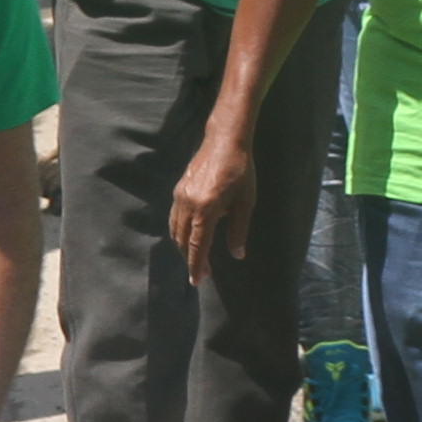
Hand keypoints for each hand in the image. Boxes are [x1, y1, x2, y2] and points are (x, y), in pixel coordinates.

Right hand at [165, 124, 254, 283]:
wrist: (225, 140)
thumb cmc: (242, 170)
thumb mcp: (246, 201)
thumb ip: (239, 229)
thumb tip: (237, 254)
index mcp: (206, 209)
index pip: (196, 245)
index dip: (196, 265)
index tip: (197, 281)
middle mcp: (188, 204)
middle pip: (182, 240)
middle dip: (190, 258)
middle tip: (203, 272)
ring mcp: (180, 196)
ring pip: (175, 229)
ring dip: (183, 246)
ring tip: (196, 256)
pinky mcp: (178, 190)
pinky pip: (175, 217)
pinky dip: (180, 231)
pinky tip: (190, 234)